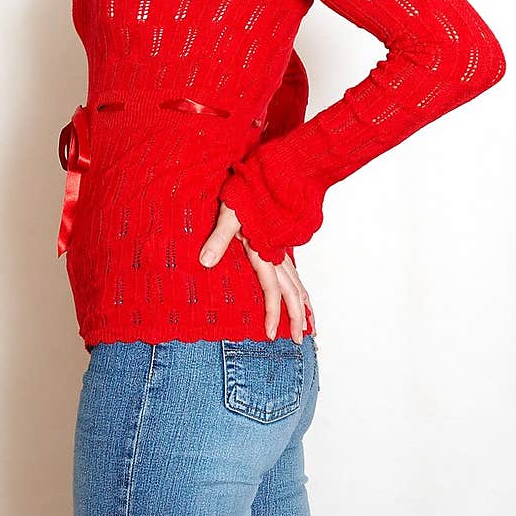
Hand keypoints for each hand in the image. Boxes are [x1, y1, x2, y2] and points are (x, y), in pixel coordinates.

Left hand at [199, 202, 315, 343]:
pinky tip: (302, 296)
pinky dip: (301, 289)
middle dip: (297, 318)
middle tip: (299, 341)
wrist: (268, 174)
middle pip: (293, 292)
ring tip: (310, 326)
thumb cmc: (246, 192)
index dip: (272, 313)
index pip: (272, 289)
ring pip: (298, 283)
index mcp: (265, 250)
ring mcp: (281, 249)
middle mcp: (277, 253)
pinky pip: (295, 272)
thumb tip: (205, 261)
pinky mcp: (280, 243)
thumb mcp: (228, 214)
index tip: (270, 335)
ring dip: (304, 306)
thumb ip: (218, 238)